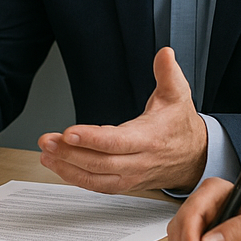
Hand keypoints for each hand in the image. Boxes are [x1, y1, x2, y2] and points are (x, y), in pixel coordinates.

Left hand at [38, 47, 207, 192]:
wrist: (195, 156)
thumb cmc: (180, 124)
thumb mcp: (178, 95)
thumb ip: (168, 73)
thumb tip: (164, 54)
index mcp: (150, 139)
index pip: (117, 142)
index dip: (92, 139)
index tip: (69, 132)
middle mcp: (139, 161)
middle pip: (100, 162)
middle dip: (70, 153)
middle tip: (47, 141)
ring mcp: (131, 176)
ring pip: (96, 178)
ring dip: (68, 168)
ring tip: (45, 155)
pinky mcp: (124, 183)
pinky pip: (97, 186)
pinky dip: (75, 178)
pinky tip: (57, 166)